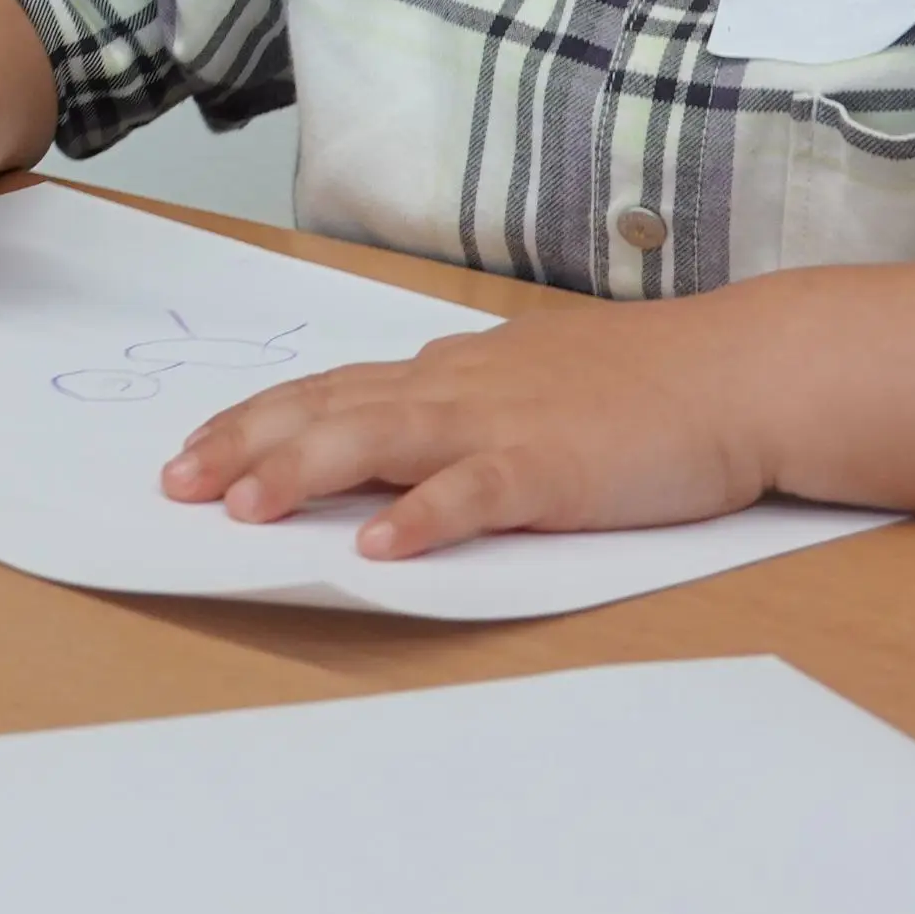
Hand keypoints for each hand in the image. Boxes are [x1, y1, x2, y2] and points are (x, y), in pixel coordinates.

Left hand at [158, 294, 777, 559]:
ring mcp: (508, 422)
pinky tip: (380, 544)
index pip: (336, 387)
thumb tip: (399, 406)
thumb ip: (465, 393)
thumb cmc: (646, 379)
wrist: (739, 370)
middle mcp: (465, 386)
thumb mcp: (535, 375)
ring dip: (307, 468)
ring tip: (243, 509)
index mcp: (458, 371)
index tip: (193, 448)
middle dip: (248, 442)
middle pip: (334, 405)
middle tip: (176, 482)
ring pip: (385, 436)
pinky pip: (478, 491)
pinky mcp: (557, 467)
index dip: (258, 417)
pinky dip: (425, 515)